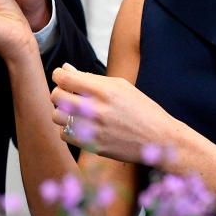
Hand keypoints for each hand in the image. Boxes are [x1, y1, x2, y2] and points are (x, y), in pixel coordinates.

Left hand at [50, 64, 180, 161]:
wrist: (159, 138)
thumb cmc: (141, 109)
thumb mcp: (120, 86)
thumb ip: (91, 77)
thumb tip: (66, 69)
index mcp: (104, 90)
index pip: (65, 78)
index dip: (58, 74)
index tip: (62, 76)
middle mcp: (96, 110)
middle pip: (56, 96)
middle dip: (59, 92)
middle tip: (68, 94)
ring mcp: (93, 130)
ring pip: (57, 116)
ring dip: (62, 111)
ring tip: (74, 111)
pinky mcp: (93, 146)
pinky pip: (64, 135)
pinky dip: (68, 129)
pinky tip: (80, 125)